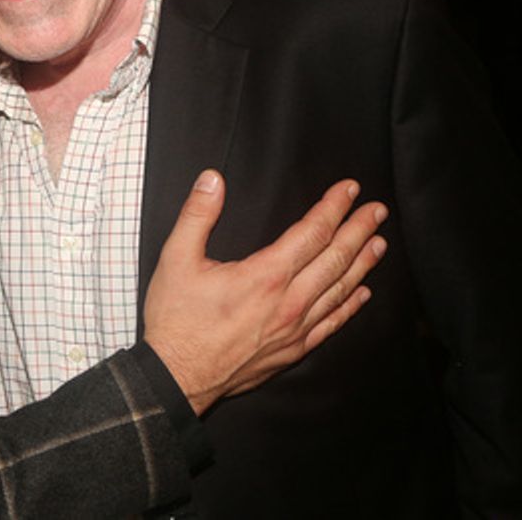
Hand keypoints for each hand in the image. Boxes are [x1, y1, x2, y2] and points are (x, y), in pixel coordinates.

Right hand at [143, 169, 386, 415]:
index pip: (311, 233)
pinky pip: (331, 324)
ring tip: (379, 244)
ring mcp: (295, 330)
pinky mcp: (292, 350)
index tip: (349, 189)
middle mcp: (289, 302)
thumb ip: (197, 215)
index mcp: (265, 276)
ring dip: (362, 264)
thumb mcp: (176, 258)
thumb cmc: (175, 318)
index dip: (333, 208)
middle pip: (335, 259)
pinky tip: (362, 294)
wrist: (177, 376)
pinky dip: (350, 306)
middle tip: (378, 211)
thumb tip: (212, 179)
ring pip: (339, 290)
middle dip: (358, 230)